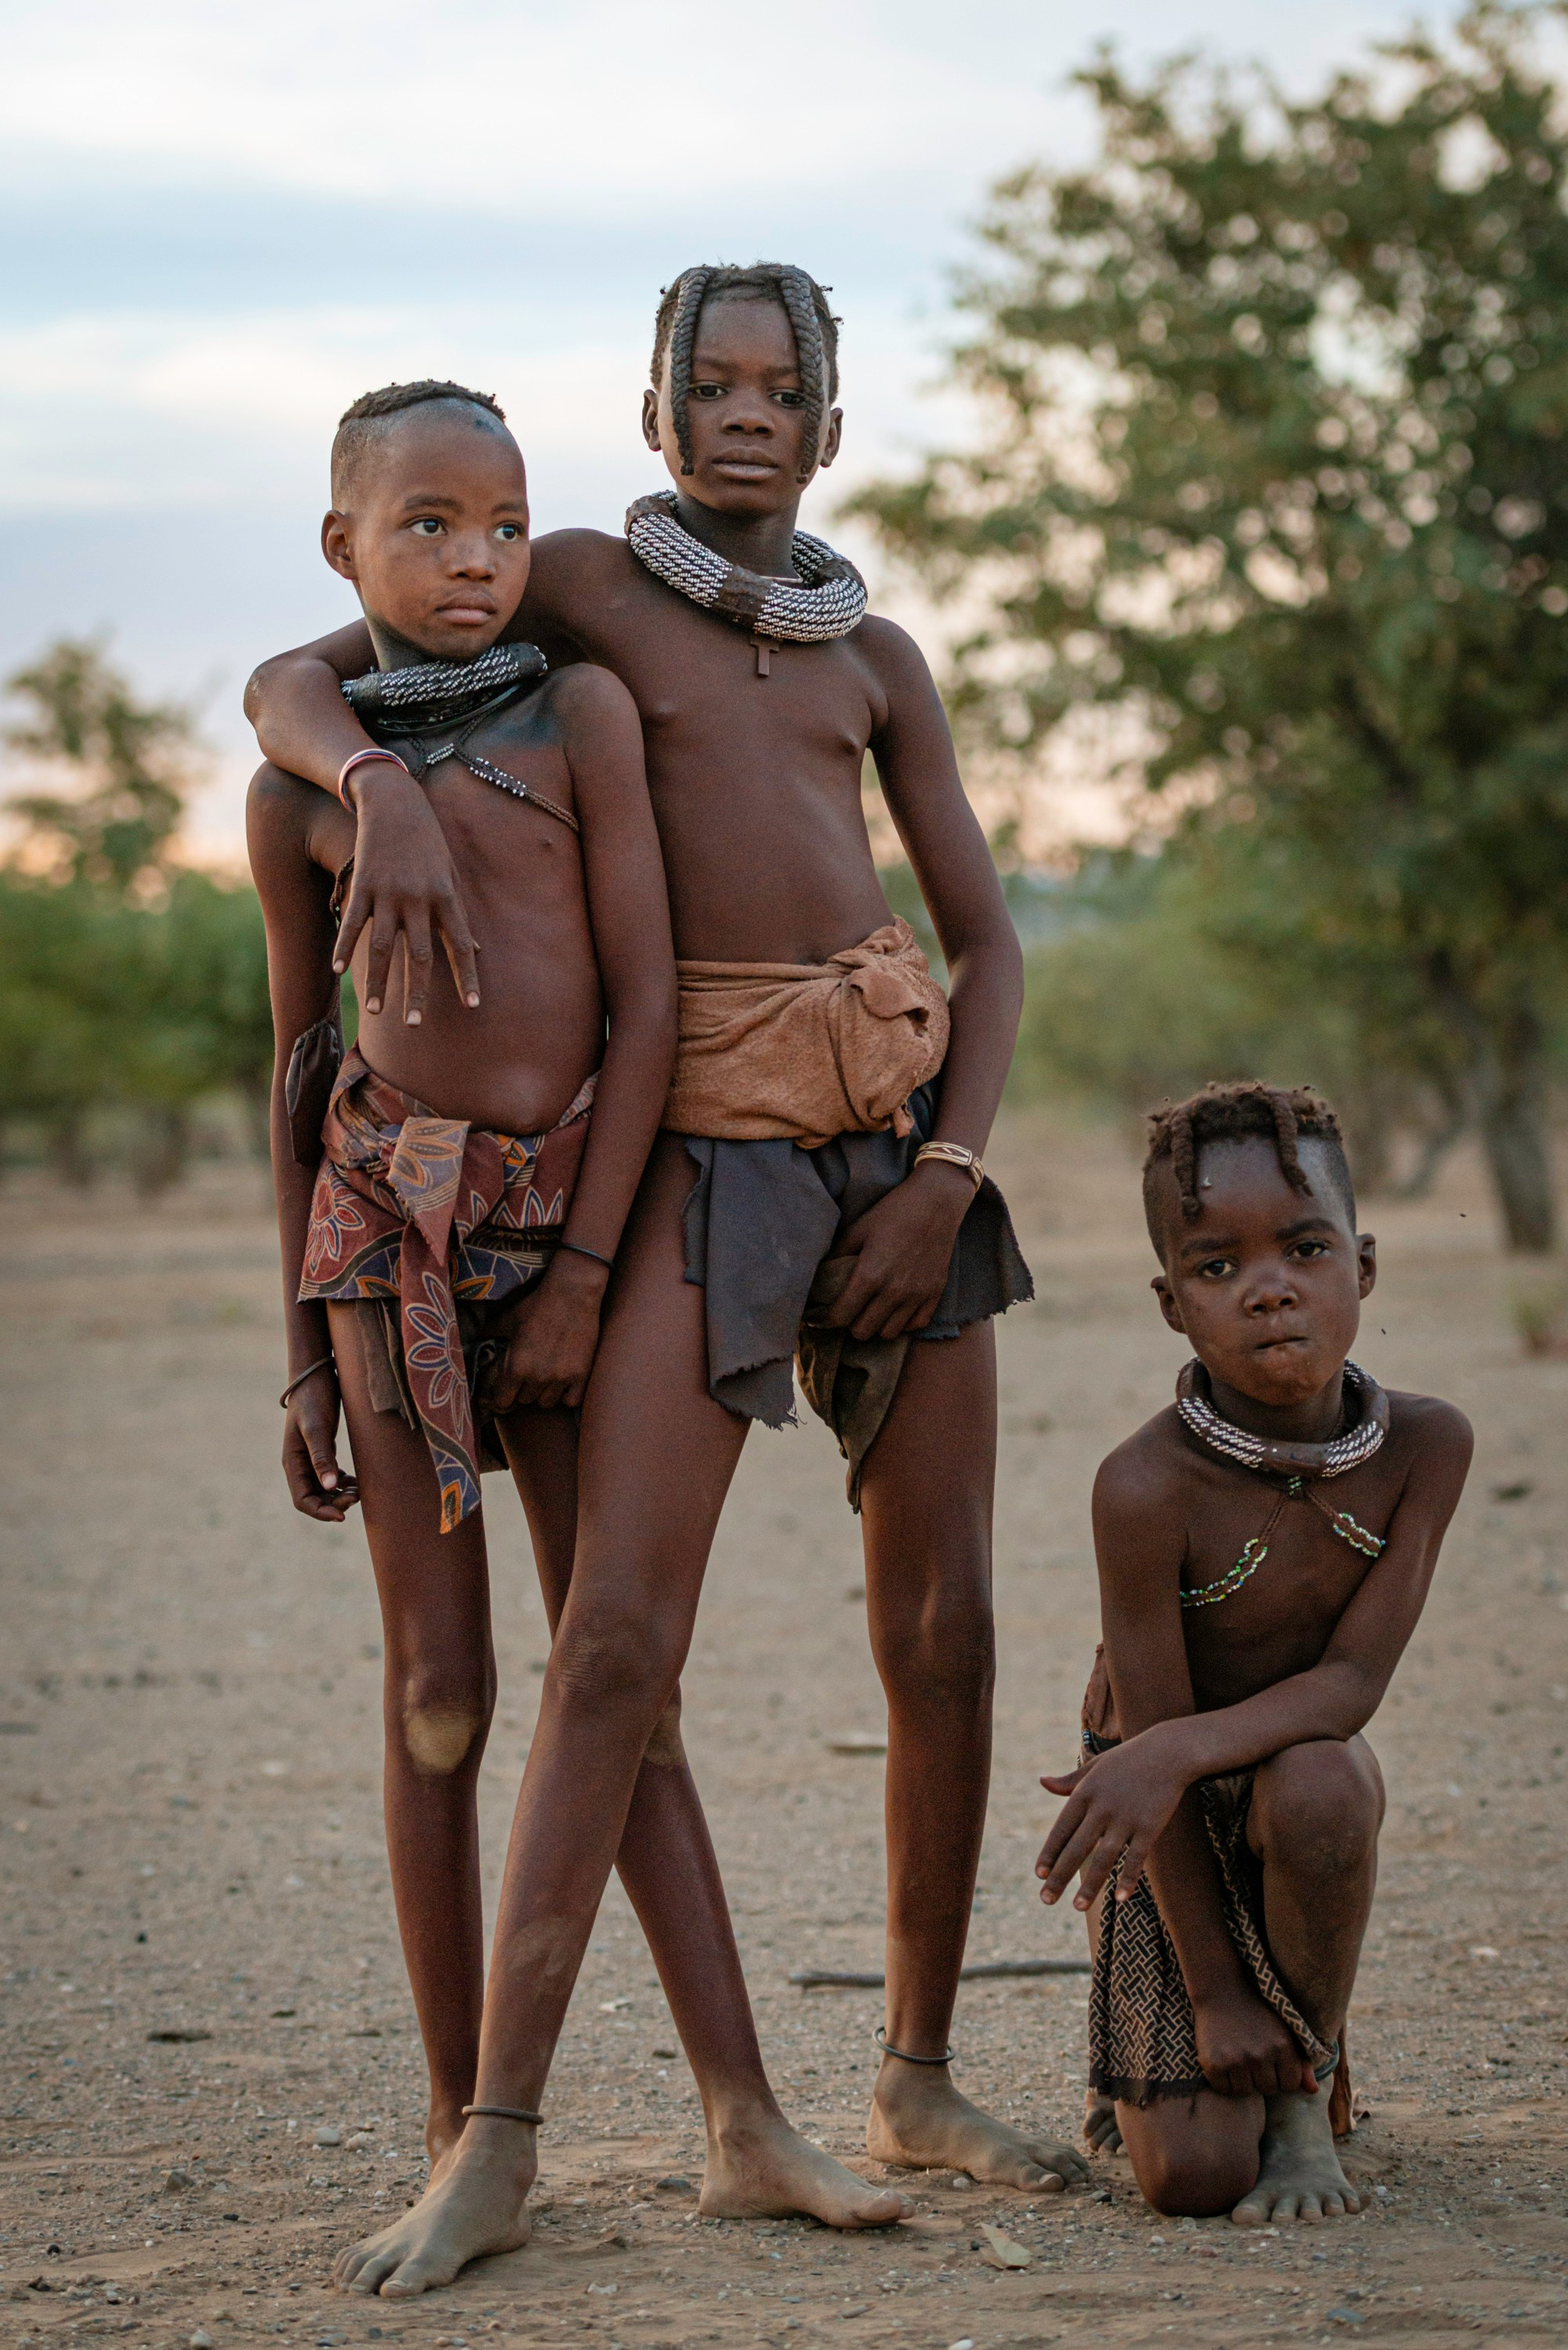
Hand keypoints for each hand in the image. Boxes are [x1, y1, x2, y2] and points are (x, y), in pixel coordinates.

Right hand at [282, 1366, 359, 1522]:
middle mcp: (299, 1463)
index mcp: (292, 1462)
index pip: (302, 1500)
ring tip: (360, 1490)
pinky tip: (357, 1480)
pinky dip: (344, 1482)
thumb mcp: (317, 1427)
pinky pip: (331, 1476)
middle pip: (314, 1498)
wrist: (316, 1374)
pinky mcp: (323, 1449)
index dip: (321, 1512)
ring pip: (324, 1489)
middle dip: (335, 1504)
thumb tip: (330, 1487)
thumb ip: (322, 1456)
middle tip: (358, 1497)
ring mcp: (311, 1457)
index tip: (344, 1515)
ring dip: (340, 1495)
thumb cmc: (314, 1398)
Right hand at [334, 768, 480, 1022]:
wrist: (393, 799)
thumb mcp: (449, 872)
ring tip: (374, 1012)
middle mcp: (418, 898)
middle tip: (414, 1025)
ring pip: (381, 947)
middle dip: (417, 992)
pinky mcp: (362, 884)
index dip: (468, 976)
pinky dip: (343, 947)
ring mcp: (388, 892)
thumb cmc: (427, 838)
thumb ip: (458, 912)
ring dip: (377, 982)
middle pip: (419, 955)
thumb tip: (476, 949)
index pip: (460, 945)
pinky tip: (336, 972)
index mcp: (445, 896)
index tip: (473, 1006)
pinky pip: (352, 923)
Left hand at [484, 1253, 608, 1414]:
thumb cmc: (537, 1305)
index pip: (503, 1401)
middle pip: (526, 1400)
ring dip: (545, 1393)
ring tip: (546, 1377)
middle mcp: (537, 1376)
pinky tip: (565, 1381)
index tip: (507, 1390)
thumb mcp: (508, 1318)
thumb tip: (475, 1337)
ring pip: (547, 1402)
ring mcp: (561, 1377)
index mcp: (516, 1366)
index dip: (503, 1396)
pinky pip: (571, 1401)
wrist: (572, 1294)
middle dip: (524, 1389)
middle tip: (529, 1375)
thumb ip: (489, 1331)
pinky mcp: (581, 1374)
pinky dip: (567, 1395)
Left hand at [820, 1161, 972, 1341]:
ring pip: (889, 1333)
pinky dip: (903, 1323)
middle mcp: (893, 1292)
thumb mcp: (858, 1229)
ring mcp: (916, 1295)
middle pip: (863, 1331)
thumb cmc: (893, 1212)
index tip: (824, 1315)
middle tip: (850, 1312)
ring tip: (873, 1312)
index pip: (841, 1316)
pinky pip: (916, 1325)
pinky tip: (896, 1310)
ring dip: (877, 1325)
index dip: (828, 1319)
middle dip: (851, 1324)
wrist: (937, 1202)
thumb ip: (838, 1255)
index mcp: (869, 1275)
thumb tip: (822, 1275)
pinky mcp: (935, 1293)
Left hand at [1036, 1727, 1190, 1909]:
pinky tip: (1120, 1899)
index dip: (1049, 1853)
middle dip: (1059, 1877)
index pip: (1061, 1829)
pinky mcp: (1150, 1826)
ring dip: (1090, 1886)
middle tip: (1046, 1900)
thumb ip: (1070, 1781)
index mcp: (1086, 1792)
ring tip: (1076, 1907)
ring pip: (1104, 1859)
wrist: (1168, 1752)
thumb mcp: (1095, 1766)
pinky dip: (1128, 1879)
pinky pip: (1136, 1858)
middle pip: (1077, 1848)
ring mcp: (1126, 1818)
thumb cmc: (1128, 1759)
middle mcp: (1102, 1807)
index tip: (1038, 1874)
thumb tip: (1042, 1782)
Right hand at [1193, 1988, 1318, 2100]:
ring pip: (1245, 2092)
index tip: (1270, 2061)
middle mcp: (1261, 2055)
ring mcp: (1237, 2060)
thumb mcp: (1283, 2032)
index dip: (1280, 2075)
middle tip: (1250, 2055)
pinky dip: (1222, 2081)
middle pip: (1267, 2090)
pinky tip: (1222, 2061)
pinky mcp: (1214, 2063)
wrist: (1221, 1990)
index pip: (1290, 2085)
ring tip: (1236, 2058)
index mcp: (1283, 2046)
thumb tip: (1313, 2091)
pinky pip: (1224, 2089)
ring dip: (1241, 2080)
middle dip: (1261, 2077)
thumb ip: (1301, 2063)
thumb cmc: (1256, 2013)